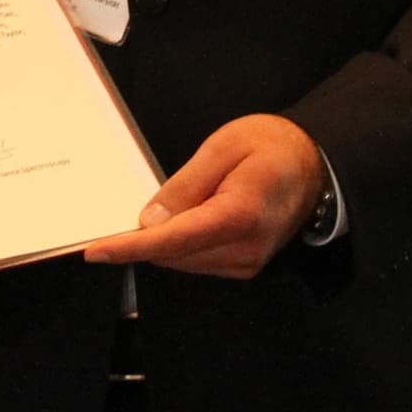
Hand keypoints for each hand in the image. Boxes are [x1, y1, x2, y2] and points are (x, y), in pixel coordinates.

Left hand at [82, 114, 328, 279]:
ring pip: (182, 261)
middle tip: (129, 210)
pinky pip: (197, 260)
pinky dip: (181, 244)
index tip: (97, 251)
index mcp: (240, 214)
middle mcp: (245, 248)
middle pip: (174, 254)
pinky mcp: (245, 266)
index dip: (130, 247)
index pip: (173, 240)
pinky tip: (189, 217)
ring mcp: (248, 262)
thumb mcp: (223, 147)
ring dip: (164, 241)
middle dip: (144, 238)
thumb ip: (185, 186)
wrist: (314, 164)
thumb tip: (150, 222)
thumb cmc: (272, 146)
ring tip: (180, 202)